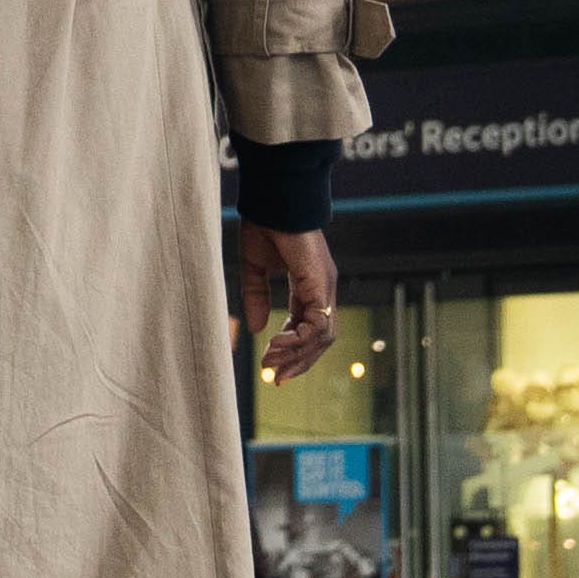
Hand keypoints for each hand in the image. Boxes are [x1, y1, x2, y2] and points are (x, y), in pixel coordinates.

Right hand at [236, 224, 338, 382]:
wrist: (273, 198)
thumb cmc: (264, 223)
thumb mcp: (254, 268)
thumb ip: (256, 297)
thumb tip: (255, 328)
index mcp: (309, 286)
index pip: (309, 328)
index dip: (292, 349)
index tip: (271, 365)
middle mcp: (321, 290)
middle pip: (320, 340)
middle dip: (298, 362)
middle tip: (276, 378)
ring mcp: (324, 288)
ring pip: (321, 338)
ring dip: (296, 355)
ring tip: (270, 364)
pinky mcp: (320, 285)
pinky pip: (315, 325)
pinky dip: (296, 341)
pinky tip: (274, 345)